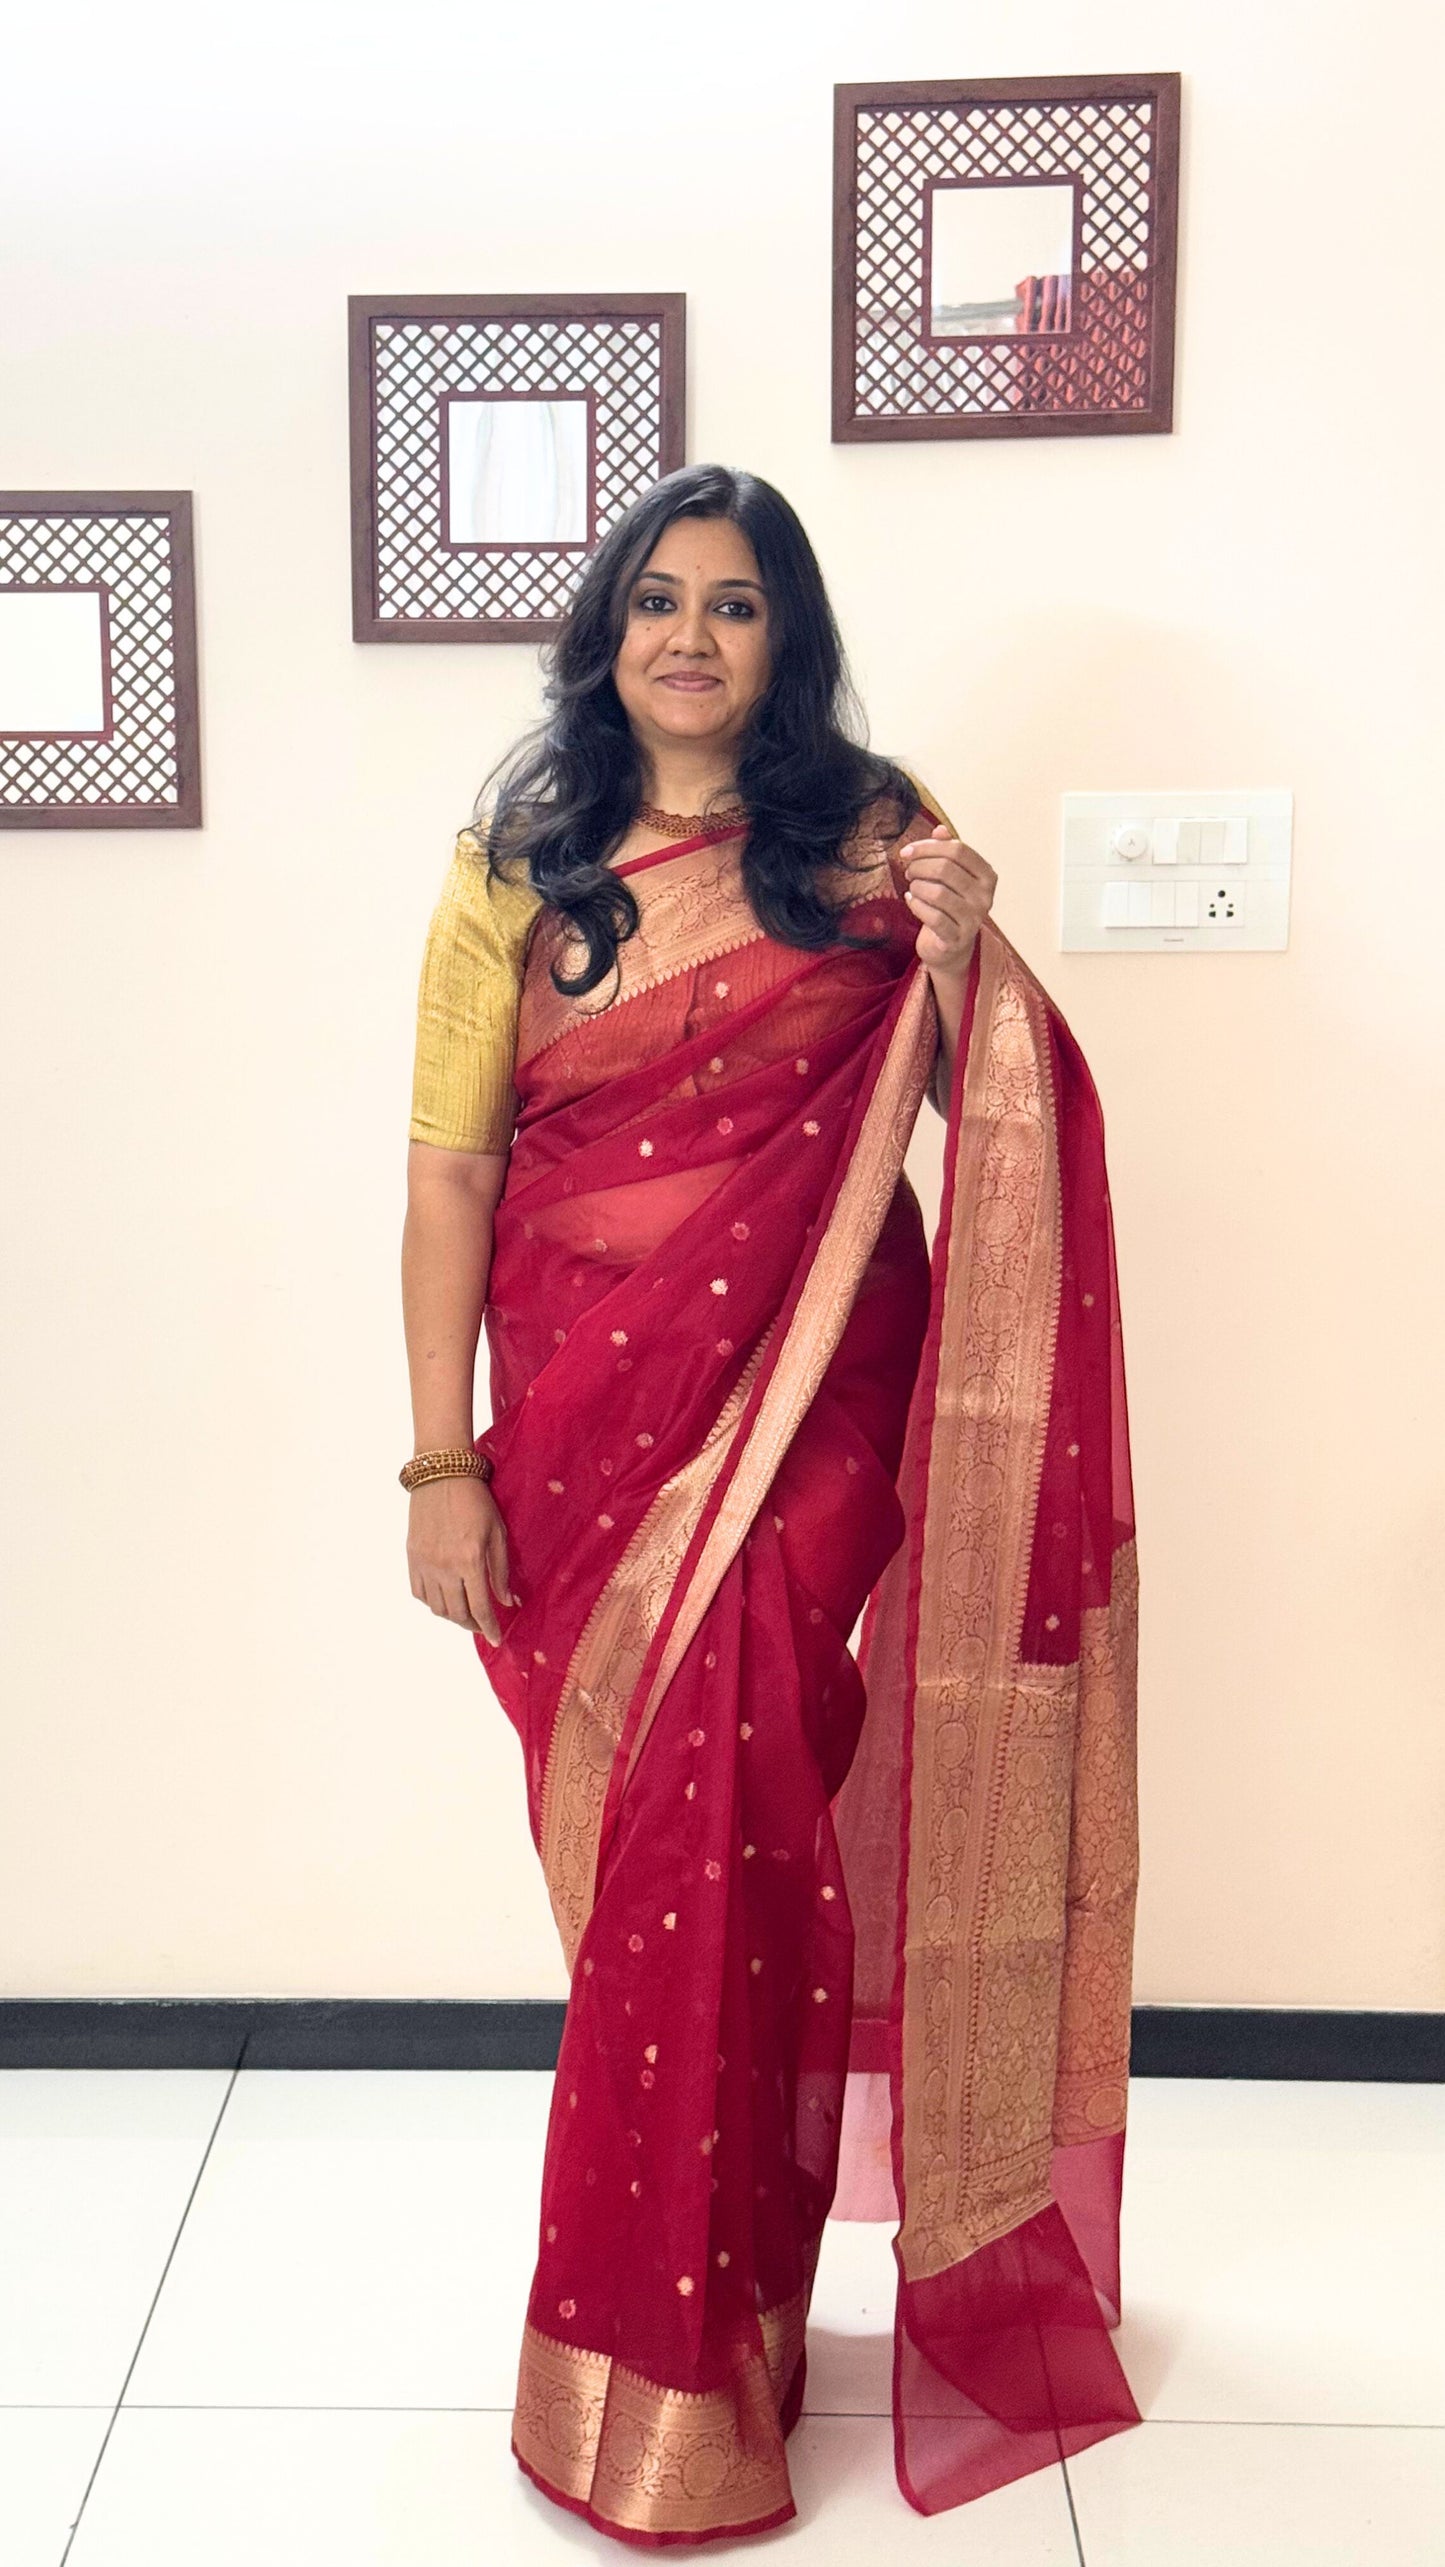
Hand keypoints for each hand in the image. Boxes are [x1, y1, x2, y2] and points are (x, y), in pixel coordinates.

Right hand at [407, 1475, 513, 1641]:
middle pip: (457, 1613)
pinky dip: (432, 1602)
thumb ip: (501, 1570)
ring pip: (437, 1607)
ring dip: (453, 1616)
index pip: (480, 1607)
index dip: (489, 1627)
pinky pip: (419, 1592)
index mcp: (470, 1560)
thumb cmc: (476, 1500)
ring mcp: (425, 1563)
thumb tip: (507, 1601)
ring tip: (465, 1613)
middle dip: (472, 1625)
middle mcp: (445, 1567)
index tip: (496, 1639)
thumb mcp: (497, 1533)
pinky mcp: (412, 1557)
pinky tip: (445, 1598)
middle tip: (483, 1626)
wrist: (442, 1475)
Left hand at [900, 822, 996, 979]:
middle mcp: (986, 897)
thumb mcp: (949, 875)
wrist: (950, 947)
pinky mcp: (957, 938)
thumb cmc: (949, 905)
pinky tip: (911, 901)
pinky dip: (916, 905)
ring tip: (912, 887)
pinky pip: (932, 916)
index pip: (958, 850)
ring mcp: (974, 919)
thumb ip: (946, 851)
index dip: (928, 847)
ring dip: (917, 887)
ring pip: (937, 892)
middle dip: (919, 867)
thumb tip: (939, 829)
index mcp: (987, 875)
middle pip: (945, 868)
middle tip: (908, 872)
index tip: (907, 852)